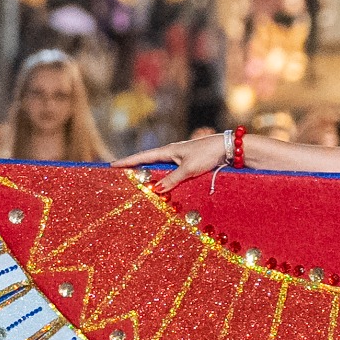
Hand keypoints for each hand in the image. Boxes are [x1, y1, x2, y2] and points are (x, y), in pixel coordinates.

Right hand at [116, 130, 235, 195]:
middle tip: (120, 174)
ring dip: (150, 174)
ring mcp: (180, 157)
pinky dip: (164, 178)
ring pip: (160, 168)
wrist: (227, 148)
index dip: (127, 161)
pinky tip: (163, 185)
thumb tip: (155, 190)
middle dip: (135, 168)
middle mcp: (172, 153)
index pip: (142, 156)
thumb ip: (172, 179)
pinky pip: (171, 172)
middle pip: (149, 161)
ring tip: (137, 182)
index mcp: (168, 151)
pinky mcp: (189, 163)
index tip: (112, 164)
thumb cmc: (207, 155)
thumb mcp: (188, 169)